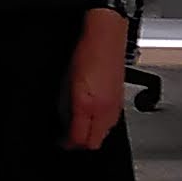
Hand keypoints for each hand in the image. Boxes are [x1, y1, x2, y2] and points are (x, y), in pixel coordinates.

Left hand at [62, 5, 130, 150]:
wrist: (106, 36)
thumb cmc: (85, 53)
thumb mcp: (65, 83)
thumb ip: (65, 108)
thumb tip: (64, 123)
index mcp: (87, 105)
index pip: (79, 139)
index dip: (66, 143)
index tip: (60, 140)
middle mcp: (104, 109)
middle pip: (94, 142)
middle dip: (80, 143)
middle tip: (68, 137)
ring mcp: (115, 106)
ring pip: (104, 134)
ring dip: (92, 134)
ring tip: (80, 126)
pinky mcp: (121, 101)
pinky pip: (111, 122)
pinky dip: (101, 124)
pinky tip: (93, 115)